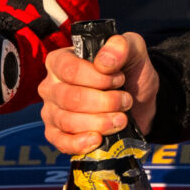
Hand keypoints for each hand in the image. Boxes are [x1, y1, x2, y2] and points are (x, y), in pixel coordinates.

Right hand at [40, 33, 154, 154]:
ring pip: (67, 121)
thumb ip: (121, 46)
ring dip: (98, 123)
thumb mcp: (133, 51)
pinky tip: (97, 139)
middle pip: (69, 98)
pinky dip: (79, 143)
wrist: (139, 103)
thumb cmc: (129, 73)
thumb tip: (104, 62)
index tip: (119, 80)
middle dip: (103, 103)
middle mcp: (51, 85)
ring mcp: (51, 111)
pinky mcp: (56, 134)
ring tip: (121, 119)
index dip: (97, 78)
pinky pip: (60, 142)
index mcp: (61, 60)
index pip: (69, 70)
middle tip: (126, 102)